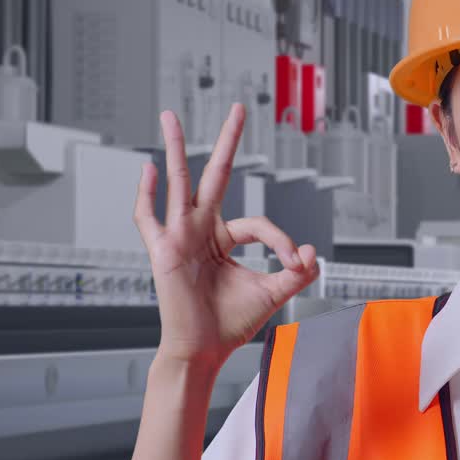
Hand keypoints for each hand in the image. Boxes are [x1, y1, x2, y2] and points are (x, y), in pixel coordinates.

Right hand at [133, 103, 319, 369]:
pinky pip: (148, 219)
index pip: (259, 223)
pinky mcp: (163, 252)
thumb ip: (296, 273)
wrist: (204, 352)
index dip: (282, 241)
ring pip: (179, 183)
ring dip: (174, 148)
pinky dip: (146, 195)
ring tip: (171, 116)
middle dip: (228, 142)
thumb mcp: (273, 293)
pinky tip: (147, 170)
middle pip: (216, 176)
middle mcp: (201, 230)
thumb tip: (313, 252)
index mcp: (224, 238)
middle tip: (240, 107)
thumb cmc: (230, 323)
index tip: (295, 263)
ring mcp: (180, 237)